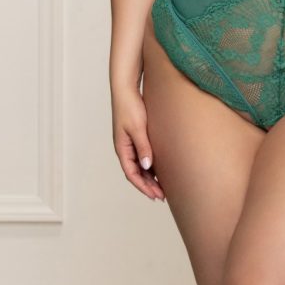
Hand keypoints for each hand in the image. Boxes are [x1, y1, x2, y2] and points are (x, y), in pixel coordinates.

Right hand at [111, 85, 165, 200]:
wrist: (126, 88)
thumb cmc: (130, 106)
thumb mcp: (138, 127)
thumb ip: (143, 146)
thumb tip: (147, 167)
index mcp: (122, 148)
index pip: (132, 174)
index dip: (143, 186)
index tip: (155, 196)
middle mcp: (124, 148)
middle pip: (136, 172)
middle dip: (148, 185)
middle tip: (162, 196)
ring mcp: (129, 142)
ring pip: (139, 165)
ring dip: (149, 177)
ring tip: (162, 186)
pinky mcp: (135, 135)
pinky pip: (142, 155)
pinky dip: (150, 164)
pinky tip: (160, 168)